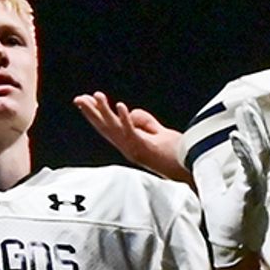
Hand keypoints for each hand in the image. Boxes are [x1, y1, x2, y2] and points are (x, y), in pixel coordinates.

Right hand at [71, 92, 188, 181]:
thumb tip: (131, 111)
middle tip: (78, 99)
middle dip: (91, 112)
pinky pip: (132, 131)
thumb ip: (144, 121)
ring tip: (97, 96)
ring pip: (114, 128)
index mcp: (129, 144)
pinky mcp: (146, 147)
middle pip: (105, 128)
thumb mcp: (158, 133)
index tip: (82, 101)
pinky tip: (120, 106)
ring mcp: (135, 148)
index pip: (107, 127)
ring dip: (104, 111)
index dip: (93, 115)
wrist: (191, 173)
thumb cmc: (178, 156)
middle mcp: (128, 148)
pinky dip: (125, 118)